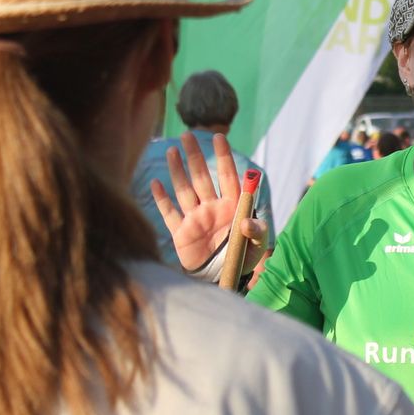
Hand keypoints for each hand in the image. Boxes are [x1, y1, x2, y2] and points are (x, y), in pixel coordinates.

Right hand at [149, 132, 262, 271]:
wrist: (223, 279)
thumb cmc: (243, 258)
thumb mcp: (257, 245)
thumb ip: (256, 231)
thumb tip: (247, 221)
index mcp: (232, 206)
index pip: (228, 176)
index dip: (223, 157)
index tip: (218, 137)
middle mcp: (212, 208)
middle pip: (202, 177)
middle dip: (195, 156)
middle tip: (188, 135)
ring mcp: (195, 219)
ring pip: (184, 190)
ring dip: (178, 171)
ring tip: (173, 150)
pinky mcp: (181, 234)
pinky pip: (170, 213)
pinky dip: (162, 200)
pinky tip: (156, 183)